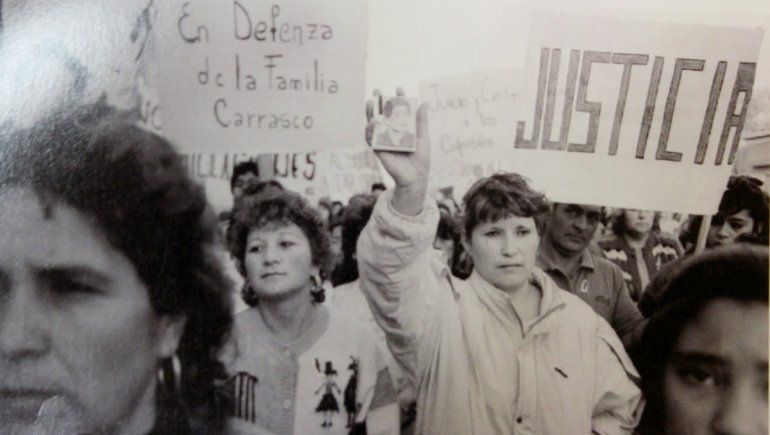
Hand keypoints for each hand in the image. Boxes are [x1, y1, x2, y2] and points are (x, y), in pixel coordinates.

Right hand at [366, 88, 429, 214]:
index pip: (399, 110)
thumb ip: (421, 122)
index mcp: (403, 128)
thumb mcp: (422, 137)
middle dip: (379, 102)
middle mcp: (392, 133)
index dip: (398, 99)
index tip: (399, 88)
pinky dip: (370, 130)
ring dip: (370, 114)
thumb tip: (424, 103)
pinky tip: (371, 122)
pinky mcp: (379, 150)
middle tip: (377, 91)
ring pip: (374, 125)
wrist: (416, 177)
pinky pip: (371, 139)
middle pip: (383, 114)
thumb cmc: (421, 158)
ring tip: (370, 104)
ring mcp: (384, 141)